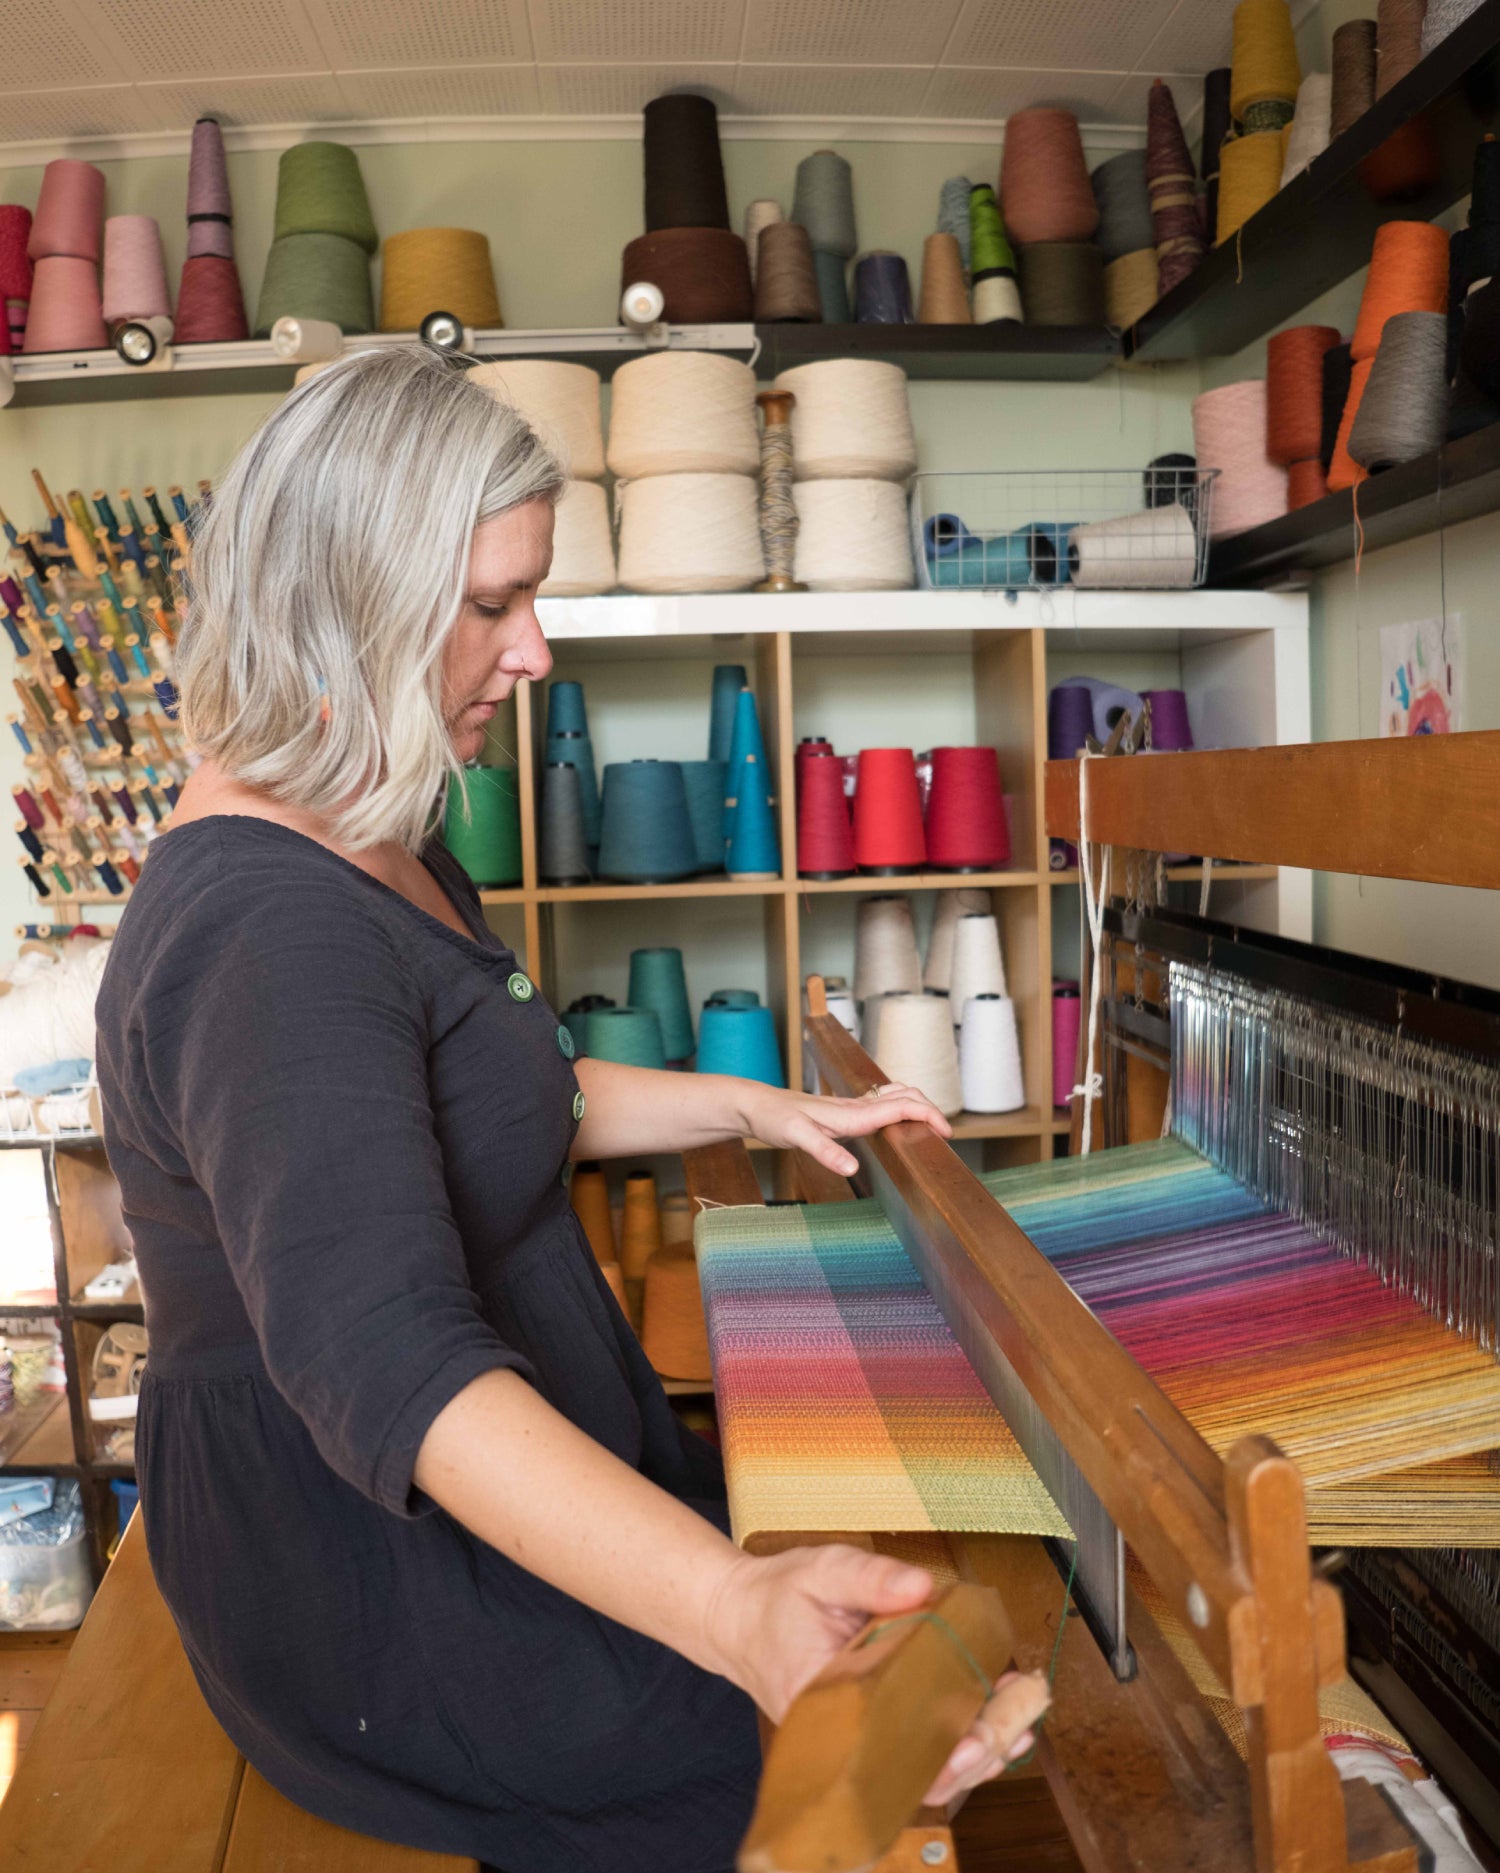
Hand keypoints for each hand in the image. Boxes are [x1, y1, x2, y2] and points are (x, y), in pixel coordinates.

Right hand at [704, 1545, 1049, 1805]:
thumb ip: (870, 1577)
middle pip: (912, 1771)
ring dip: (972, 1753)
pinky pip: (912, 1752)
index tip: (978, 1740)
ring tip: (1019, 1728)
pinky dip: (953, 1742)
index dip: (938, 1756)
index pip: (886, 1751)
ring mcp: (853, 1741)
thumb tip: (922, 1586)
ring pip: (918, 1769)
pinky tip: (991, 1725)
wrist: (738, 1617)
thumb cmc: (776, 1597)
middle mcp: (839, 1739)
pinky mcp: (866, 1732)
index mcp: (823, 1706)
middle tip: (1016, 1727)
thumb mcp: (821, 1570)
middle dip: (972, 1755)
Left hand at [740, 1082, 951, 1176]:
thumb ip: (825, 1151)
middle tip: (945, 1133)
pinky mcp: (842, 1112)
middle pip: (904, 1096)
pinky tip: (895, 1122)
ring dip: (916, 1105)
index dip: (928, 1115)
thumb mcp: (796, 1137)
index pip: (901, 1106)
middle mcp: (854, 1107)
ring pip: (894, 1096)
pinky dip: (899, 1107)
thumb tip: (852, 1168)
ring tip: (930, 1125)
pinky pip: (879, 1105)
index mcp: (851, 1113)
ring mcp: (849, 1108)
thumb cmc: (774, 1118)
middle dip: (930, 1109)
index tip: (946, 1133)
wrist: (755, 1106)